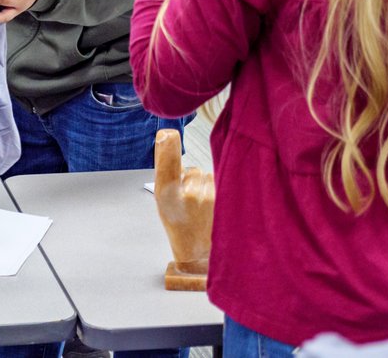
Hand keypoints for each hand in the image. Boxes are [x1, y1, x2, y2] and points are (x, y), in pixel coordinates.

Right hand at [153, 129, 213, 273]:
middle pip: (192, 169)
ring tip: (201, 207)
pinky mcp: (225, 200)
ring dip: (204, 187)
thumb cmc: (179, 225)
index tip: (167, 134)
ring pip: (207, 178)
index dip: (167, 145)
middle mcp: (188, 193)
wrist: (199, 254)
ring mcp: (209, 197)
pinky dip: (216, 192)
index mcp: (167, 193)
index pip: (167, 161)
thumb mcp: (162, 199)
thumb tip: (168, 137)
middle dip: (190, 179)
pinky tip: (212, 208)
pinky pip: (219, 184)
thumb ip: (165, 170)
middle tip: (188, 201)